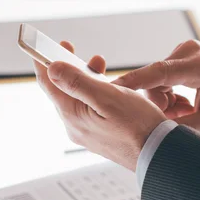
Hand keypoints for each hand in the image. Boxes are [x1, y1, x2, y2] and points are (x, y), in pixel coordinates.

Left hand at [33, 42, 165, 170]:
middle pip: (61, 90)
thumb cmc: (140, 127)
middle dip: (65, 66)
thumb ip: (78, 83)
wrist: (160, 154)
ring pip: (76, 98)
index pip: (48, 84)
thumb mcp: (108, 98)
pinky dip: (93, 91)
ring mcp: (87, 132)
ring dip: (83, 77)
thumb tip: (52, 69)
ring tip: (97, 63)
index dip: (42, 61)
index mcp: (73, 116)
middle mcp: (75, 126)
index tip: (38, 45)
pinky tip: (107, 86)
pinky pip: (87, 108)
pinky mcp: (100, 134)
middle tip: (69, 47)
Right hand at [114, 40, 199, 132]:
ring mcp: (183, 51)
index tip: (112, 88)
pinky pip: (159, 78)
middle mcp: (189, 52)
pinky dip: (167, 93)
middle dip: (158, 104)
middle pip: (153, 82)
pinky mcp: (178, 55)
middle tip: (181, 117)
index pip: (160, 72)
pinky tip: (184, 103)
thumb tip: (156, 135)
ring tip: (186, 111)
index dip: (134, 80)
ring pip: (154, 82)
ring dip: (163, 100)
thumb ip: (186, 127)